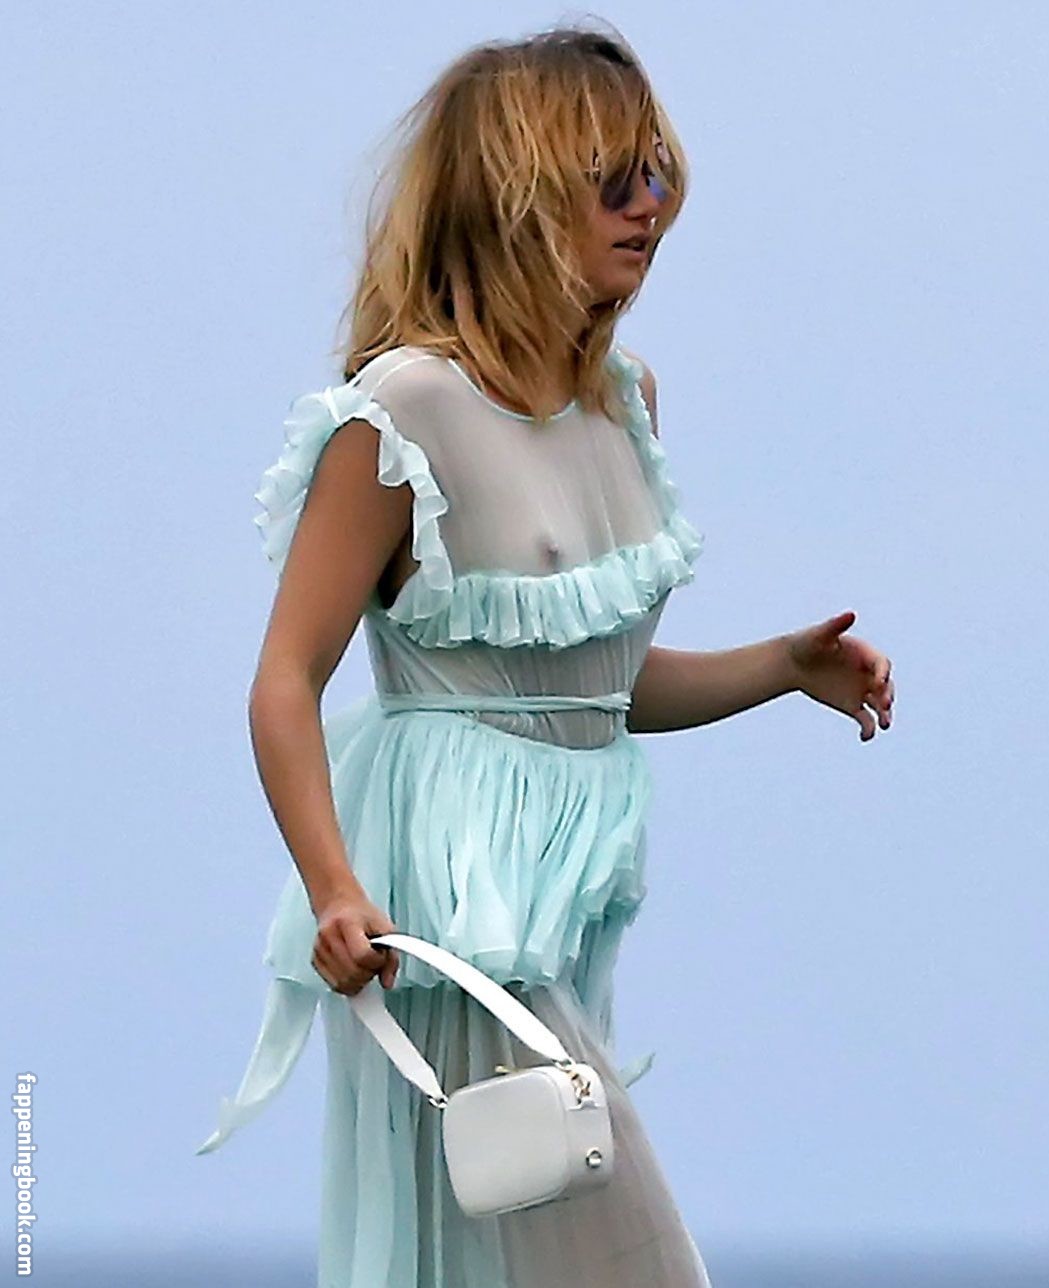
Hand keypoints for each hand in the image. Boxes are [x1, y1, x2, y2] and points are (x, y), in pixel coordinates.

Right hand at [311, 891, 399, 994]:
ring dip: (359, 981)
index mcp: (348, 922)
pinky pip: (334, 985)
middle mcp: (329, 936)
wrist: (339, 905)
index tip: (381, 955)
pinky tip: (354, 970)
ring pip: (343, 983)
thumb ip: (391, 957)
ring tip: (364, 966)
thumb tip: (387, 983)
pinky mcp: (315, 961)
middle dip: (369, 973)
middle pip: (352, 973)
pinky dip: (348, 984)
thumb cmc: (362, 916)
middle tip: (374, 963)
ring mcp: (319, 949)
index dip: (377, 961)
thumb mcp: (385, 928)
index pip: (362, 955)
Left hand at [785, 610, 893, 742]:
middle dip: (887, 695)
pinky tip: (865, 737)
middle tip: (884, 703)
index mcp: (865, 654)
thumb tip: (851, 614)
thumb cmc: (807, 643)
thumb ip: (835, 625)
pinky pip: (866, 720)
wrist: (792, 663)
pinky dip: (868, 729)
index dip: (882, 671)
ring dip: (885, 715)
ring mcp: (862, 691)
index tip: (879, 680)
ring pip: (880, 706)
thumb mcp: (819, 634)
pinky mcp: (852, 706)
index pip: (880, 663)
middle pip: (885, 686)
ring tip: (885, 724)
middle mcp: (868, 674)